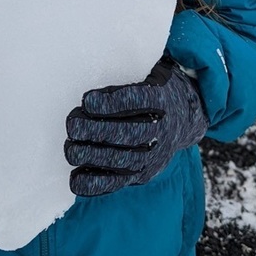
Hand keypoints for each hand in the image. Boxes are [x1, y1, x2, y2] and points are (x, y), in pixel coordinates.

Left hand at [65, 56, 207, 196]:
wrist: (184, 117)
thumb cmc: (153, 89)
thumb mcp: (147, 72)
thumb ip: (124, 75)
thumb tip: (86, 82)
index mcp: (163, 98)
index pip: (138, 100)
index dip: (112, 102)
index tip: (86, 100)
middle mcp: (162, 130)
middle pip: (129, 133)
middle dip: (96, 130)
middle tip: (72, 123)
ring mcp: (153, 156)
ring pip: (122, 160)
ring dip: (91, 155)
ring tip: (70, 146)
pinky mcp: (142, 174)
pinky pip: (117, 183)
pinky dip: (94, 183)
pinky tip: (75, 175)